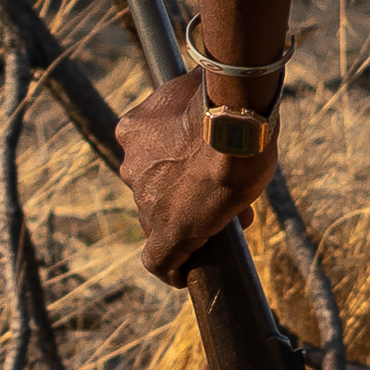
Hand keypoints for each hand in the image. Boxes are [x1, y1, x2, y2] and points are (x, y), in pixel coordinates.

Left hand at [118, 71, 274, 282]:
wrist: (237, 123)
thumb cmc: (228, 101)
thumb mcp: (207, 92)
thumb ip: (199, 103)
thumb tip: (221, 98)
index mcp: (136, 129)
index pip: (154, 155)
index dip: (181, 165)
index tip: (206, 168)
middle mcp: (132, 164)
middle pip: (156, 187)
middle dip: (185, 192)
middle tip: (218, 195)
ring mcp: (147, 198)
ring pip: (161, 217)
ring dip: (189, 219)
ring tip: (225, 221)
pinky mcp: (167, 230)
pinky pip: (159, 258)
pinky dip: (171, 268)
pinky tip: (181, 276)